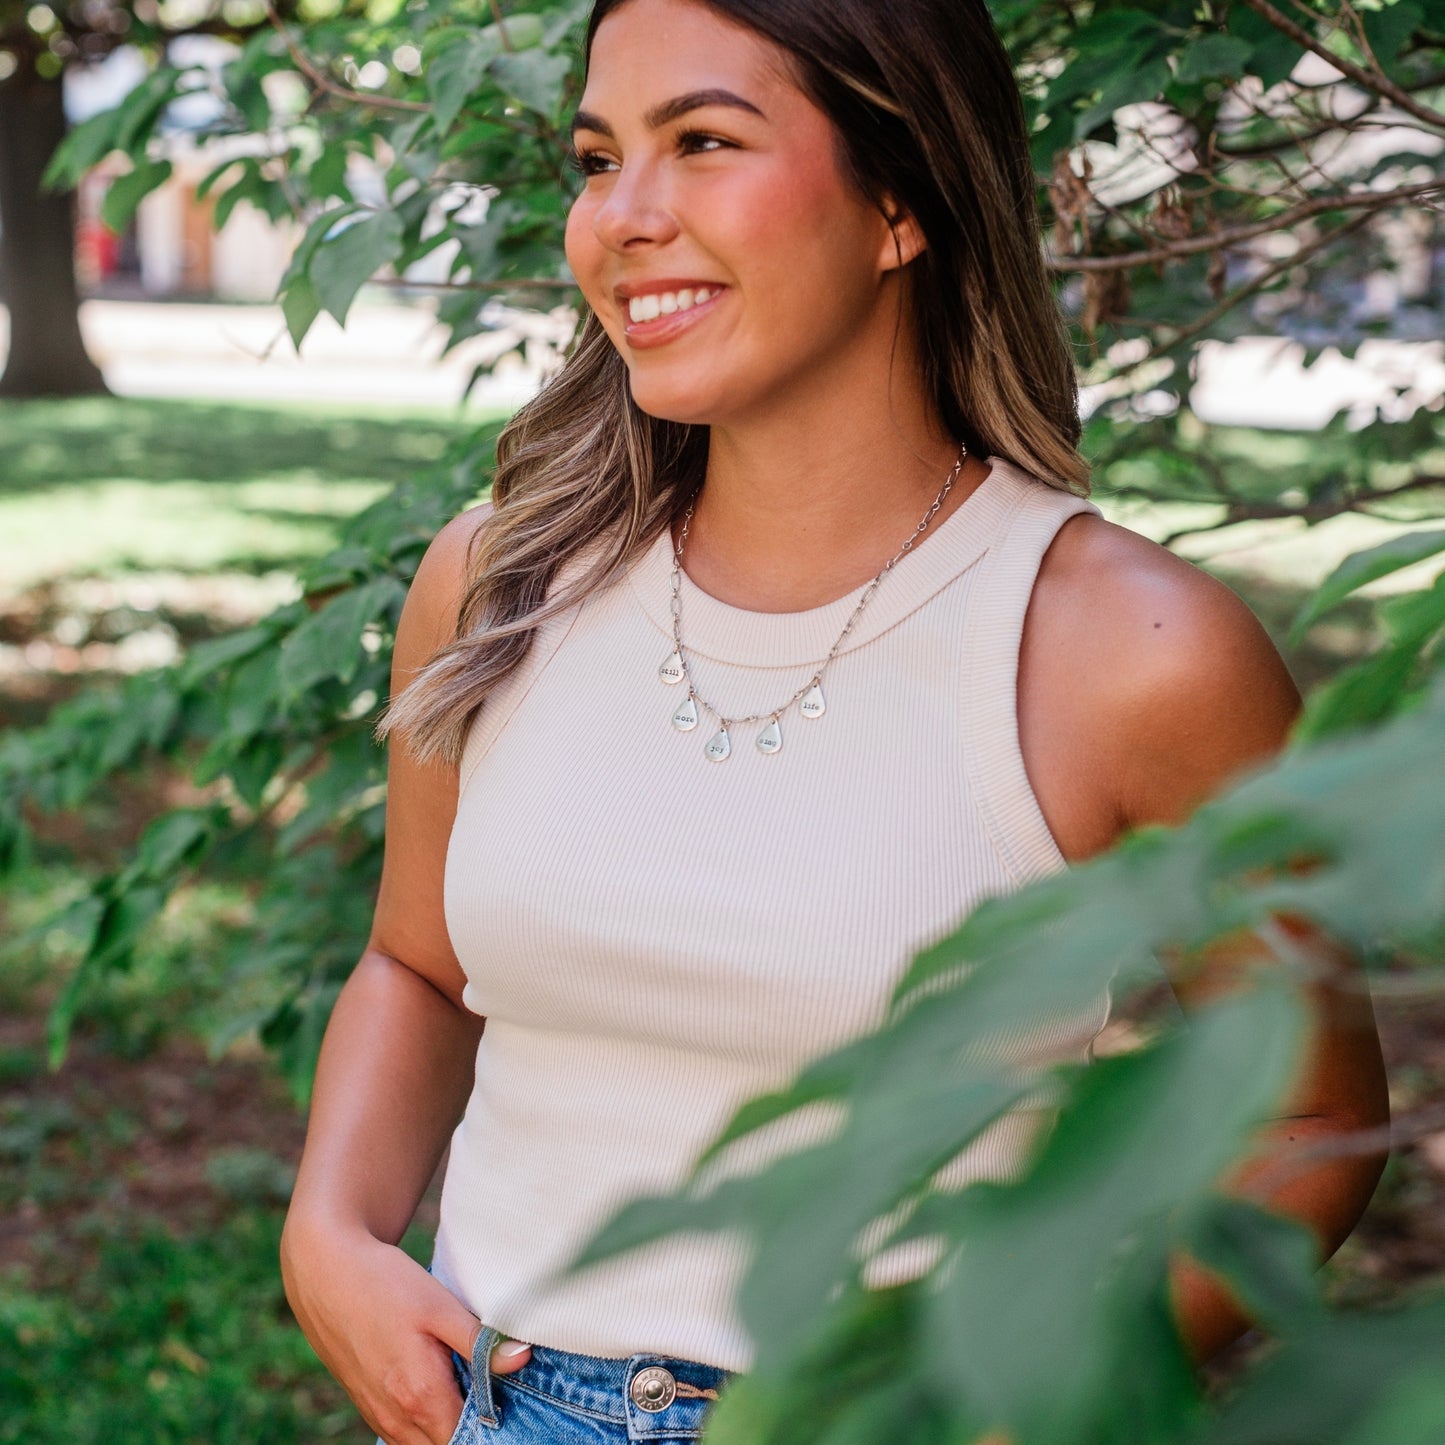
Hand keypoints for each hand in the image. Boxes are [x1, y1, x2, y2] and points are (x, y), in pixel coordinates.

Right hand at [280, 1220, 533, 1444]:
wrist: (325, 1272)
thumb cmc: (385, 1284)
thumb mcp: (440, 1306)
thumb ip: (481, 1342)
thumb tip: (523, 1359)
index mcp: (420, 1395)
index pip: (470, 1438)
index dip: (496, 1425)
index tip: (512, 1401)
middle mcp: (396, 1417)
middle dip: (473, 1429)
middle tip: (497, 1393)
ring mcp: (378, 1415)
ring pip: (424, 1444)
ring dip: (449, 1427)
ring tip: (470, 1387)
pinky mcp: (368, 1406)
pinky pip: (404, 1434)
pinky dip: (426, 1423)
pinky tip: (441, 1388)